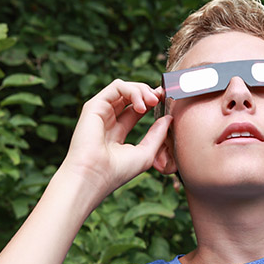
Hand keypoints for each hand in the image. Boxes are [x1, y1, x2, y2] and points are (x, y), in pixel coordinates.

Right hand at [61, 79, 172, 197]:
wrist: (94, 176)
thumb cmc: (117, 171)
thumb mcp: (146, 153)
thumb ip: (157, 134)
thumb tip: (169, 118)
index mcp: (117, 132)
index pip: (137, 110)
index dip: (152, 102)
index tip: (167, 101)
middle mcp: (107, 120)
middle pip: (131, 96)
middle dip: (149, 93)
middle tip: (161, 99)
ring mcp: (100, 112)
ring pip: (124, 87)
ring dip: (143, 90)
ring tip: (154, 101)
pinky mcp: (94, 105)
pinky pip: (117, 87)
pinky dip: (133, 91)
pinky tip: (142, 106)